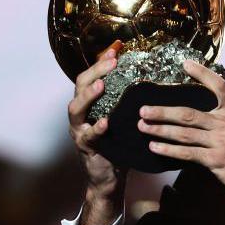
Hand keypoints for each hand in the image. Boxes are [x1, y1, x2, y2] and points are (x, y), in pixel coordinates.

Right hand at [68, 47, 126, 203]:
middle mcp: (80, 114)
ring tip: (100, 86)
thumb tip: (148, 76)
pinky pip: (88, 136)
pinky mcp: (86, 147)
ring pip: (76, 109)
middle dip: (96, 72)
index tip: (116, 48)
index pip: (90, 76)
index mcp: (89, 104)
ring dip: (88, 96)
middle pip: (80, 86)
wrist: (110, 176)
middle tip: (112, 61)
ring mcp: (79, 130)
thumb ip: (127, 100)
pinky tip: (105, 122)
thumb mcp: (122, 118)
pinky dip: (96, 128)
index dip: (101, 61)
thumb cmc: (117, 144)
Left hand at [138, 59, 224, 205]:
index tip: (185, 64)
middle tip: (143, 110)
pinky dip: (168, 150)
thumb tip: (203, 119)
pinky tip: (155, 148)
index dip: (202, 73)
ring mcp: (221, 141)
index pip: (219, 86)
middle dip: (163, 111)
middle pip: (188, 113)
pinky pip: (187, 153)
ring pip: (184, 133)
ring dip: (160, 130)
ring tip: (144, 127)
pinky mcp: (216, 159)